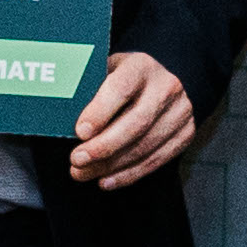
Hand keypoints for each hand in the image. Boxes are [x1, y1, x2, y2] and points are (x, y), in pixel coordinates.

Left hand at [67, 50, 197, 187]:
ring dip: (111, 166)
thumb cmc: (123, 79)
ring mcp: (180, 112)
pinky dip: (129, 174)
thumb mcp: (106, 71)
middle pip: (136, 123)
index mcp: (141, 66)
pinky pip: (156, 160)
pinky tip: (106, 180)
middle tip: (76, 160)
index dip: (100, 111)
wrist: (162, 81)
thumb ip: (89, 88)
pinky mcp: (185, 133)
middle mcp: (166, 87)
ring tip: (83, 173)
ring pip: (145, 146)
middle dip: (103, 146)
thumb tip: (60, 115)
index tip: (79, 132)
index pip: (121, 88)